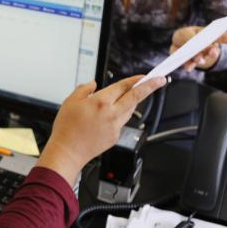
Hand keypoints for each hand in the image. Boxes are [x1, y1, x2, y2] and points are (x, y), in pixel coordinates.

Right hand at [37, 75, 166, 184]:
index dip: (135, 80)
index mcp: (100, 102)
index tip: (145, 76)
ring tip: (128, 96)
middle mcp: (111, 113)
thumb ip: (83, 89)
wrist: (68, 151)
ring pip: (129, 110)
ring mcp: (115, 126)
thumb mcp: (70, 102)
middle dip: (150, 87)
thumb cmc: (67, 128)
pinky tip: (108, 116)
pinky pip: (121, 122)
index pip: (123, 87)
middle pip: (135, 97)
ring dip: (132, 102)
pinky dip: (118, 116)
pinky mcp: (115, 136)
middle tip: (160, 80)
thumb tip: (92, 84)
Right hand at [170, 26, 226, 70]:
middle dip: (196, 52)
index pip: (187, 36)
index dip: (195, 41)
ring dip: (194, 59)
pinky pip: (183, 64)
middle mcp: (177, 43)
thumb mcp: (211, 35)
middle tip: (204, 56)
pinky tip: (189, 69)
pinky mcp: (180, 62)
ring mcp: (178, 54)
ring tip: (201, 61)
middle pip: (186, 47)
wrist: (193, 43)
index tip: (206, 46)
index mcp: (183, 33)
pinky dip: (188, 65)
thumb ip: (223, 37)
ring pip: (184, 57)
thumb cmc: (201, 38)